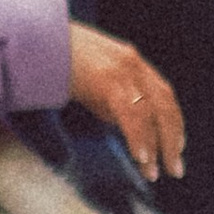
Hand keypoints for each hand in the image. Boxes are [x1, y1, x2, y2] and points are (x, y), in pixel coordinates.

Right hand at [67, 23, 186, 181]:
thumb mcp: (94, 81)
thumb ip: (113, 102)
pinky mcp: (108, 79)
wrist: (38, 41)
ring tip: (154, 172)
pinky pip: (131, 114)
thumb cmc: (60, 63)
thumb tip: (128, 129)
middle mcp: (133, 64)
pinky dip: (139, 137)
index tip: (175, 149)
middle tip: (175, 170)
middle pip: (165, 105)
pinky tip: (141, 157)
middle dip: (172, 140)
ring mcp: (122, 70)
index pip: (164, 95)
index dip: (173, 124)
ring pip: (150, 113)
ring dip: (156, 146)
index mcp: (133, 63)